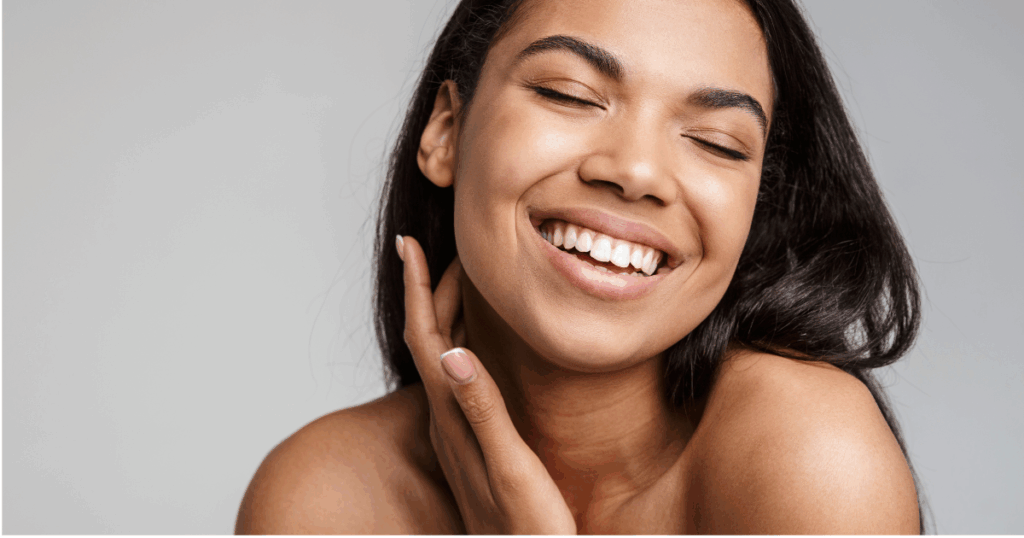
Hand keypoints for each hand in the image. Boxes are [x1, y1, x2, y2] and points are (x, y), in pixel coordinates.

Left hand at [396, 235, 576, 534]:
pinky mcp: (471, 442)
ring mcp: (456, 432)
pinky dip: (460, 345)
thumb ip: (482, 411)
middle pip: (429, 340)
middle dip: (431, 290)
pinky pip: (456, 378)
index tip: (408, 244)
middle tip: (442, 248)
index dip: (417, 288)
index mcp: (452, 416)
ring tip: (457, 283)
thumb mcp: (510, 468)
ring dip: (444, 315)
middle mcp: (446, 419)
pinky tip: (474, 346)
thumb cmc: (527, 528)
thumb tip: (451, 352)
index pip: (424, 338)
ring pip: (441, 357)